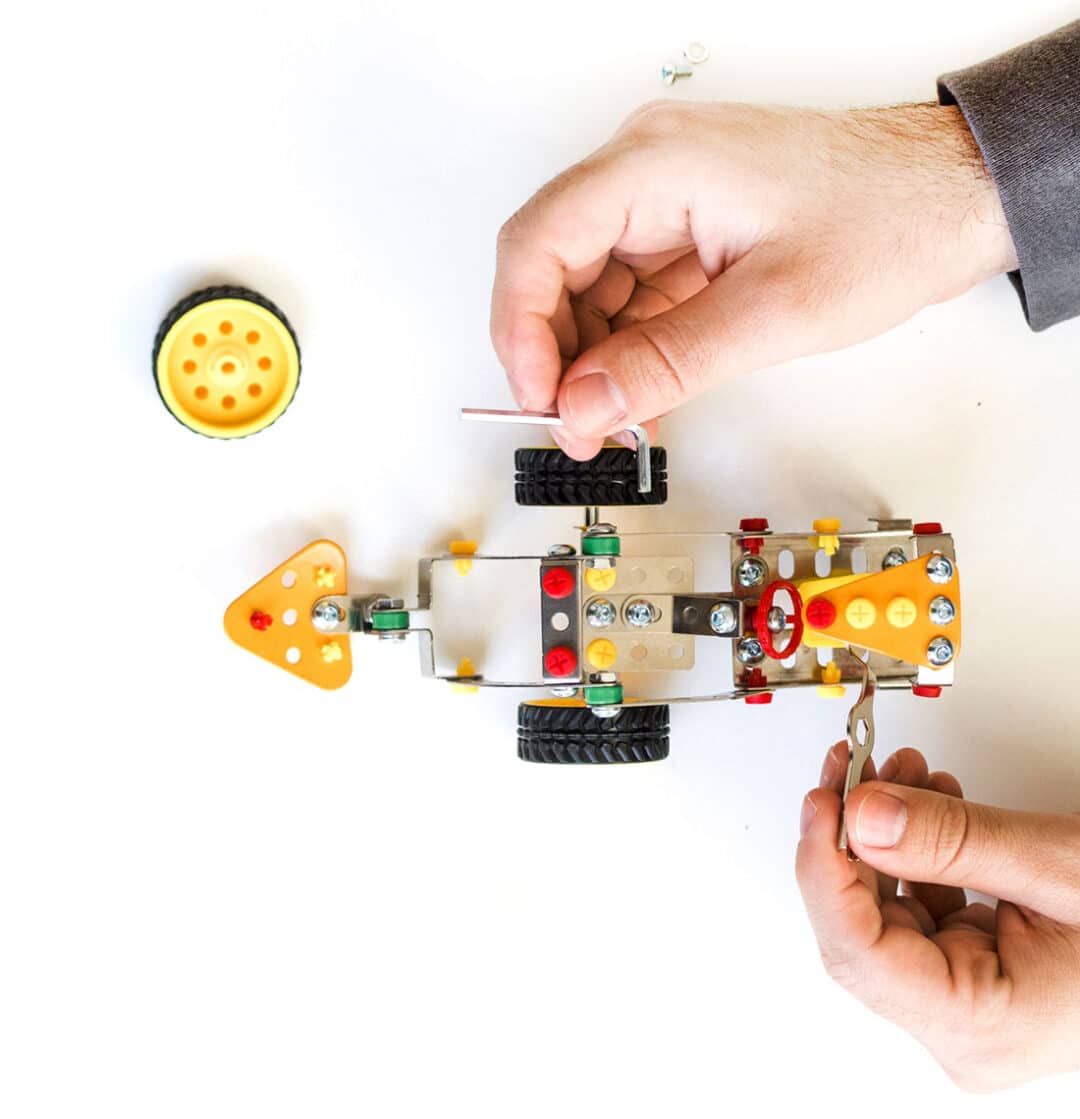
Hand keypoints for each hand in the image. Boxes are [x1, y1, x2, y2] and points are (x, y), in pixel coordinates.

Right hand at [491, 102, 1016, 459]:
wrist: (956, 197)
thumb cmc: (887, 220)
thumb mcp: (772, 311)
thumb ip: (667, 363)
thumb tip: (583, 406)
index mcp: (655, 164)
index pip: (537, 244)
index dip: (519, 331)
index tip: (537, 400)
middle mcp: (646, 172)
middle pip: (552, 270)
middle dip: (557, 358)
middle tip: (579, 428)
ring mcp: (665, 201)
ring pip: (587, 291)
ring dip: (594, 363)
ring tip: (620, 423)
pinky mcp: (685, 231)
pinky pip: (630, 297)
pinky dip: (629, 352)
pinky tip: (645, 397)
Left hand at [797, 743, 1079, 1090]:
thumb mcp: (1056, 869)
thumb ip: (954, 842)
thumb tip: (863, 815)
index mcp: (977, 1027)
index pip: (858, 952)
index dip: (825, 869)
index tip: (823, 801)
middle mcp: (961, 1025)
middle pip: (862, 924)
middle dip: (853, 833)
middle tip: (852, 766)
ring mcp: (966, 997)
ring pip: (886, 904)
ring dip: (884, 829)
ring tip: (900, 769)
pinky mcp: (974, 967)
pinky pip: (920, 901)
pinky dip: (916, 846)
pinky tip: (927, 800)